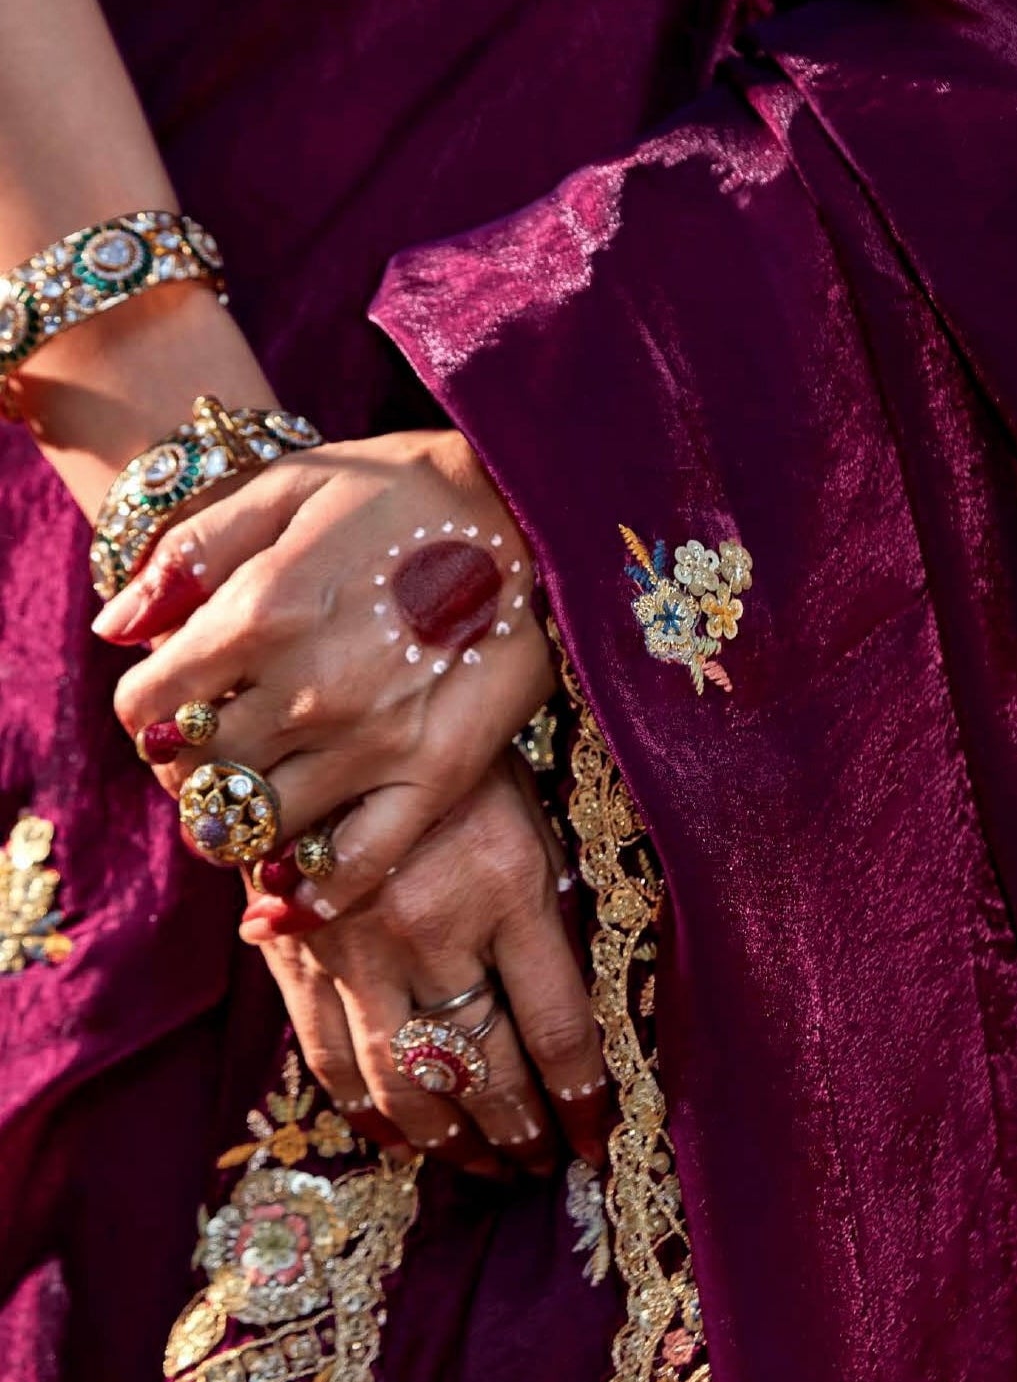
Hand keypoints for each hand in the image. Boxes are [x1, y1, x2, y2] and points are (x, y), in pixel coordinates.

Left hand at [98, 430, 556, 920]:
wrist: (535, 507)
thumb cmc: (405, 485)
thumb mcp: (287, 482)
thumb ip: (191, 551)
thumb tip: (114, 629)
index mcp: (256, 611)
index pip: (145, 710)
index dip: (147, 712)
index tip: (175, 703)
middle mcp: (304, 689)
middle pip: (194, 775)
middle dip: (188, 768)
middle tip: (216, 749)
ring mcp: (370, 743)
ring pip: (256, 827)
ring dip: (236, 824)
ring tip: (254, 797)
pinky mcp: (435, 778)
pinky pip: (353, 868)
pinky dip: (307, 899)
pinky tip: (280, 898)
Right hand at [246, 751, 608, 1176]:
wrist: (331, 715)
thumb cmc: (458, 759)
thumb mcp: (530, 813)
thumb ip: (551, 909)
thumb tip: (585, 1012)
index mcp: (506, 883)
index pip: (557, 1027)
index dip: (582, 1098)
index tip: (597, 1138)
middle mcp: (432, 925)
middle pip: (484, 1067)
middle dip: (520, 1130)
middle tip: (543, 1163)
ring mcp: (357, 946)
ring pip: (406, 1082)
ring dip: (449, 1140)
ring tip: (484, 1165)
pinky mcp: (297, 955)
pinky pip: (330, 1061)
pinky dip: (369, 1113)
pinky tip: (401, 1138)